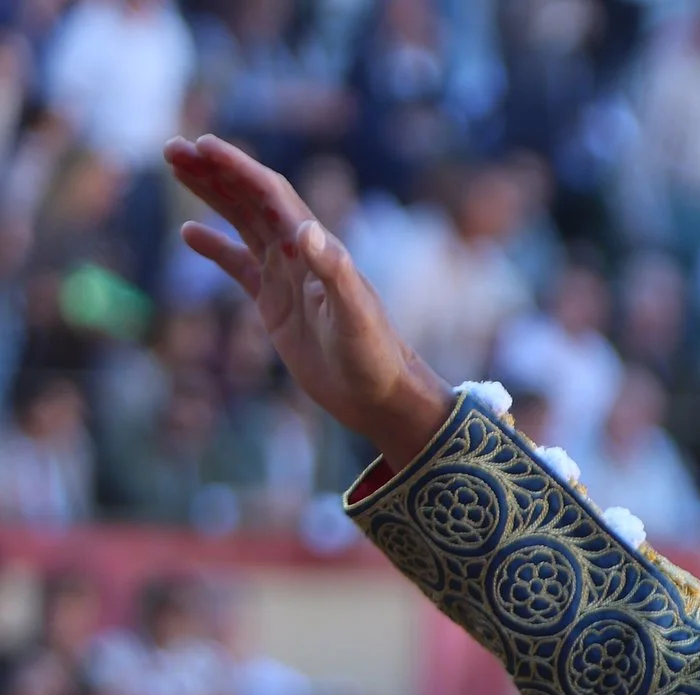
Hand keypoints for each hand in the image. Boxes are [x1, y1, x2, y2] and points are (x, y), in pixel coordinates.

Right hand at [164, 134, 451, 469]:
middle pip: (252, 200)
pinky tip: (189, 233)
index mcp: (318, 249)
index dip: (238, 169)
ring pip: (243, 223)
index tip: (203, 146)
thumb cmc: (374, 356)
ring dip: (212, 195)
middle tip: (172, 148)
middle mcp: (301, 254)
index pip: (272, 195)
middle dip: (214, 172)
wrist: (379, 395)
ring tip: (176, 169)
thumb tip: (306, 230)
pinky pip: (239, 265)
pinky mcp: (275, 303)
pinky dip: (215, 247)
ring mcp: (287, 277)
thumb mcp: (355, 315)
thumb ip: (335, 272)